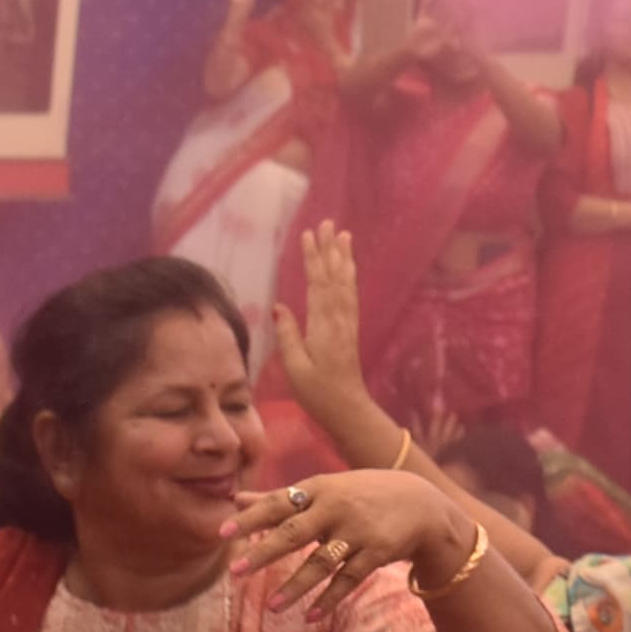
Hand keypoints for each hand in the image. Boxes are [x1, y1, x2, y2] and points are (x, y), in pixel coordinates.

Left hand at [223, 471, 475, 619]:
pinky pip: (348, 580)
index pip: (278, 503)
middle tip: (234, 570)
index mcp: (320, 488)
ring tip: (271, 607)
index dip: (250, 518)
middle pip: (294, 533)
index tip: (221, 533)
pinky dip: (329, 600)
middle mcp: (337, 508)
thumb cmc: (361, 495)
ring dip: (296, 586)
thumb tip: (234, 499)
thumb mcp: (323, 489)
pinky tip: (309, 617)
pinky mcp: (377, 553)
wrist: (422, 505)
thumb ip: (278, 497)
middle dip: (264, 553)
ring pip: (321, 563)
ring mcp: (358, 531)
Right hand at [271, 222, 366, 416]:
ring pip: (345, 283)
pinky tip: (348, 266)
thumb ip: (288, 335)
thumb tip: (279, 306)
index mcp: (323, 326)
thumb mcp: (295, 367)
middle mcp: (338, 319)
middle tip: (327, 222)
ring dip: (343, 258)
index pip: (318, 285)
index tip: (309, 234)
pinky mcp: (351, 329)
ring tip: (344, 234)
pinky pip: (350, 295)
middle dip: (329, 249)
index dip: (313, 259)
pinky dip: (349, 276)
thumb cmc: (317, 392)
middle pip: (333, 277)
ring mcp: (347, 323)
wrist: (348, 409)